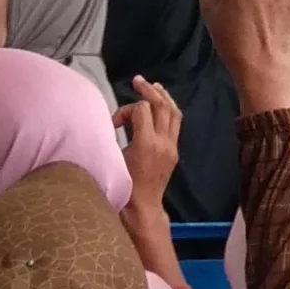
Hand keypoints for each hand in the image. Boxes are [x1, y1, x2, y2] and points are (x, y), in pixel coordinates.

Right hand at [114, 76, 180, 214]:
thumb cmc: (123, 186)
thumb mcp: (115, 158)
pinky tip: (161, 105)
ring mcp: (171, 147)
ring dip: (163, 96)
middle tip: (138, 80)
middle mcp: (163, 142)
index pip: (141, 109)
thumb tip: (114, 122)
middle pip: (161, 105)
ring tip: (154, 86)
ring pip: (173, 112)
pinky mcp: (174, 151)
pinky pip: (175, 123)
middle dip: (149, 90)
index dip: (125, 110)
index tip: (114, 123)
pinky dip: (168, 110)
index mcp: (146, 143)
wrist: (142, 208)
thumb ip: (118, 136)